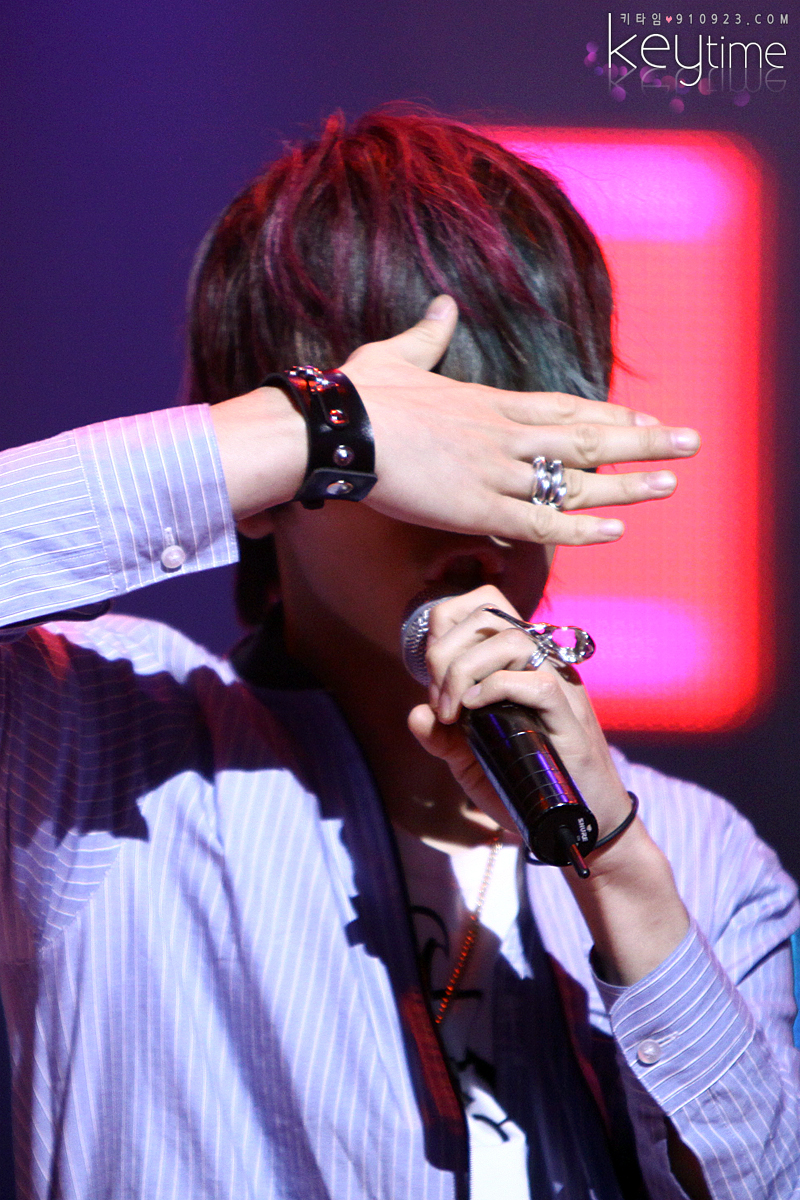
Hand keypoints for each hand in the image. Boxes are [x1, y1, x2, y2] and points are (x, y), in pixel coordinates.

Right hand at [343, 295, 700, 545]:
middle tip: (689, 442)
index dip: (608, 413)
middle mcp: (503, 433)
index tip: (644, 416)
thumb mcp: (397, 354)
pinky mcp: (474, 507)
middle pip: (585, 436)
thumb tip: (442, 305)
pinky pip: (537, 522)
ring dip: (624, 483)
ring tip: (669, 483)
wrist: (334, 427)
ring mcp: (493, 471)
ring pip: (572, 480)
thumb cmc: (360, 392)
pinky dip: (577, 528)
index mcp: (489, 402)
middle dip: (640, 440)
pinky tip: (615, 530)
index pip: (563, 407)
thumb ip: (428, 334)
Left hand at [406, 585, 630, 837]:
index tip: (431, 677)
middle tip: (439, 704)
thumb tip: (416, 713)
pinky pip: (538, 683)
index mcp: (518, 664)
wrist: (570, 827)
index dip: (446, 626)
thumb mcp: (471, 761)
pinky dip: (495, 689)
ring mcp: (559, 688)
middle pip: (489, 614)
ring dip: (465, 670)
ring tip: (452, 712)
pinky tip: (472, 713)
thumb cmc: (524, 786)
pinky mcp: (571, 719)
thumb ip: (442, 736)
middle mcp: (540, 665)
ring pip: (513, 641)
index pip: (483, 607)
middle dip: (445, 652)